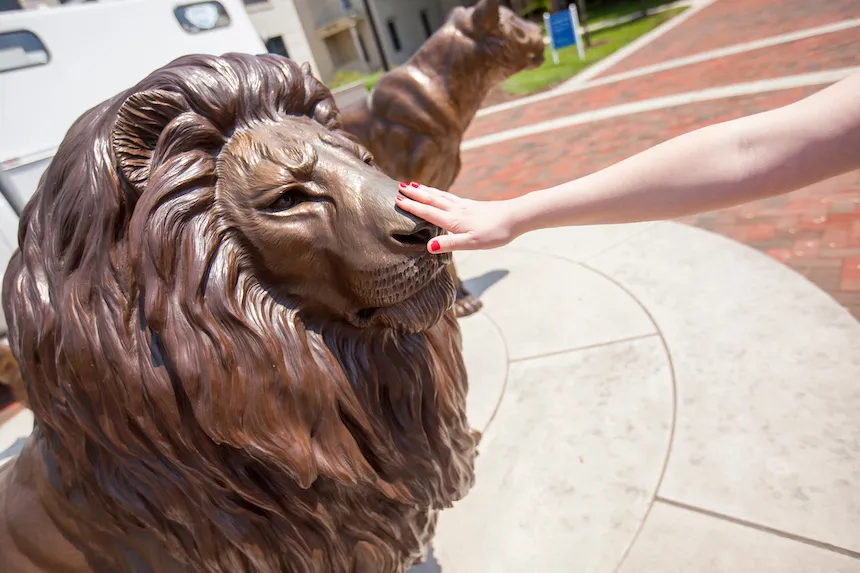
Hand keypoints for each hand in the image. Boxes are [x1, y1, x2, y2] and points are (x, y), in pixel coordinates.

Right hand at [395, 182, 518, 253]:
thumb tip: (429, 247)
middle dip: (415, 194)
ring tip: (414, 185)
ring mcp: (464, 206)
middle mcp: (457, 210)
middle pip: (432, 199)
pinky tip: (440, 193)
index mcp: (453, 220)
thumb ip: (450, 244)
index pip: (428, 212)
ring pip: (440, 196)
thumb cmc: (495, 233)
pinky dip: (439, 193)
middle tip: (399, 186)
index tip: (397, 199)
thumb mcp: (472, 243)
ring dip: (426, 191)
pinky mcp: (472, 205)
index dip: (412, 206)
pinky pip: (450, 197)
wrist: (515, 217)